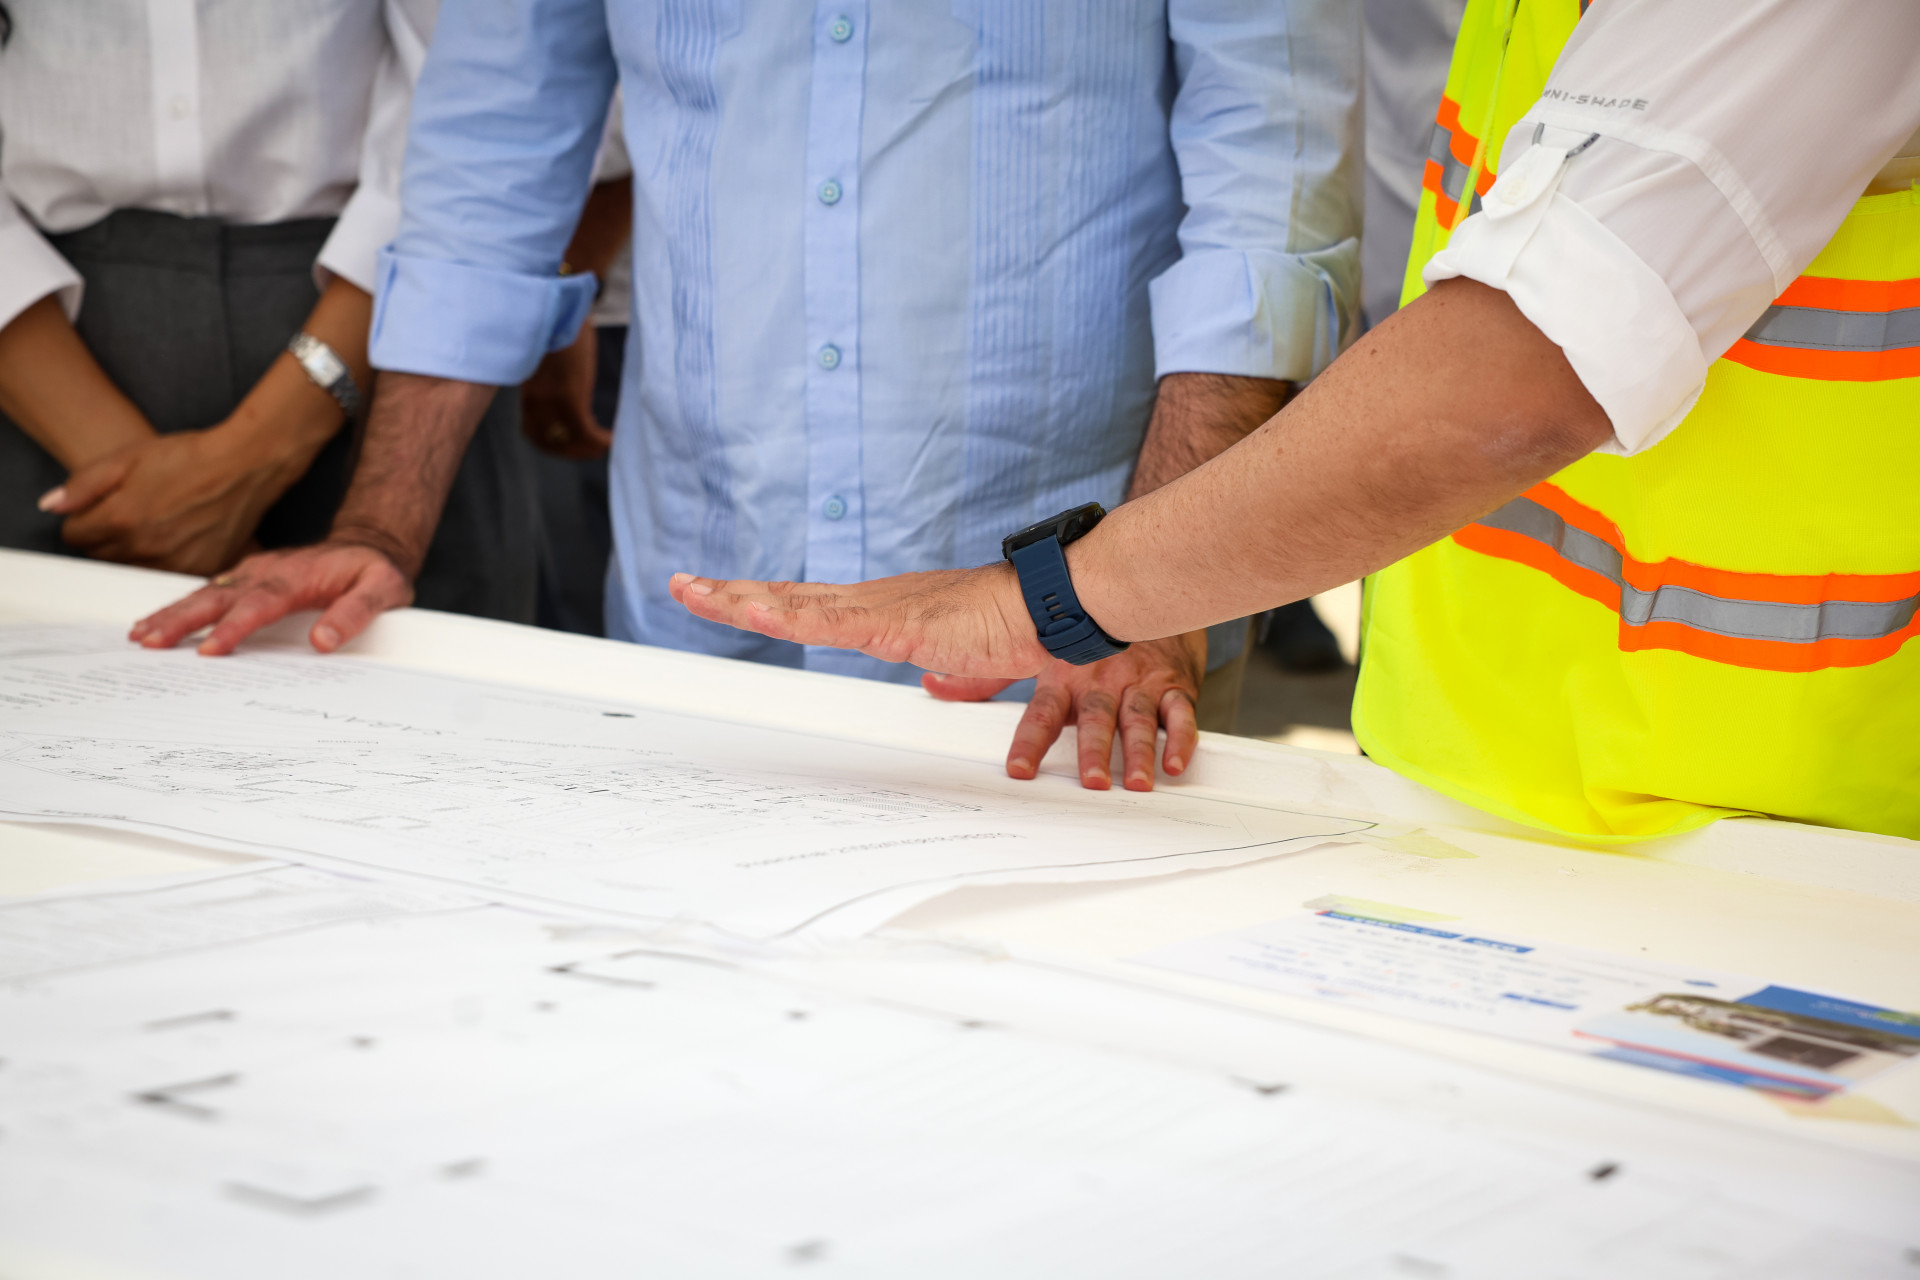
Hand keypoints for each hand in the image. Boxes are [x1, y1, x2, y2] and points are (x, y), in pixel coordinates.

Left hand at [43, 426, 303, 575]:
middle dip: (108, 536)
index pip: (75, 536)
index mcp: (120, 519)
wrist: (246, 465)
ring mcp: (174, 563)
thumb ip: (84, 484)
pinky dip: (167, 560)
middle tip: (134, 511)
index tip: (104, 505)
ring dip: (137, 551)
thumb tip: (52, 507)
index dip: (85, 517)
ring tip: (159, 523)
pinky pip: (166, 574)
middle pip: (101, 556)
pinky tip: (180, 536)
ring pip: (133, 569)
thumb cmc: (188, 456)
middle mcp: (145, 549)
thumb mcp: (128, 457)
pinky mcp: (200, 569)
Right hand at [129, 540, 412, 655]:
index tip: (209, 651)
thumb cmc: (375, 570)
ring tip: (139, 636)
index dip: (233, 628)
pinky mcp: (248, 577)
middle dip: (182, 620)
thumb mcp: (383, 588)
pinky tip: (156, 622)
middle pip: (218, 597)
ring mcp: (253, 573)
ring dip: (172, 614)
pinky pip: (209, 593)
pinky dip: (180, 607)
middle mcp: (266, 572)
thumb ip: (356, 613)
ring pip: (206, 593)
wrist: (369, 543)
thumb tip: (323, 642)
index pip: (259, 605)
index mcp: (295, 578)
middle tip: (148, 642)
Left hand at [520, 321, 609, 458]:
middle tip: (591, 450)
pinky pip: (584, 432)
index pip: (531, 431)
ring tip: (605, 445)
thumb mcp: (547, 351)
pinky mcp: (569, 394)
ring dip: (588, 449)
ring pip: (567, 440)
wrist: (560, 299)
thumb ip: (548, 372)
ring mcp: (550, 398)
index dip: (550, 444)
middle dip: (570, 451)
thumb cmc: (558, 319)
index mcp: (528, 389)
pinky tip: (611, 438)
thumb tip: (561, 378)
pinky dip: (599, 441)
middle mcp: (535, 398)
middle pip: (547, 441)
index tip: (569, 444)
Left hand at [670, 563, 1051, 680]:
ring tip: (693, 592)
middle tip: (682, 585)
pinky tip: (751, 610)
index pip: (812, 604)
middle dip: (731, 593)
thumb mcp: (968, 662)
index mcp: (887, 609)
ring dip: (741, 600)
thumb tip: (936, 687)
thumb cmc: (1017, 627)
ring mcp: (881, 608)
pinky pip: (829, 623)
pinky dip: (786, 616)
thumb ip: (949, 675)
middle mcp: (874, 600)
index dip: (767, 601)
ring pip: (795, 603)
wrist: (1050, 610)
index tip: (723, 596)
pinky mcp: (895, 623)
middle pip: (788, 595)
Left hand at [925, 632, 1204, 790]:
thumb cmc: (1085, 635)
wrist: (1143, 594)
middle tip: (1092, 782)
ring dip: (1138, 752)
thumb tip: (935, 685)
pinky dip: (1180, 738)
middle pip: (1094, 718)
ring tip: (1137, 782)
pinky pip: (1179, 712)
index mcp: (1062, 676)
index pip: (1041, 714)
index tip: (1018, 771)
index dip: (1029, 743)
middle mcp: (1099, 680)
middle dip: (1095, 750)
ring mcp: (1137, 682)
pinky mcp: (1173, 685)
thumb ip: (985, 678)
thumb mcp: (1033, 653)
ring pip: (1137, 718)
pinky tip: (1176, 762)